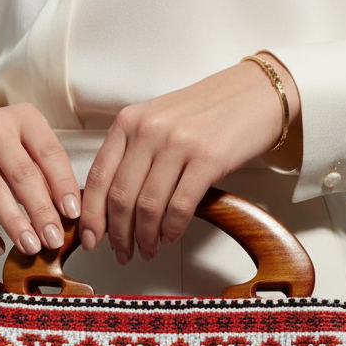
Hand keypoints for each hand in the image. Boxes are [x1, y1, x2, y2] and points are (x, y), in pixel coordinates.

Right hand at [0, 104, 81, 254]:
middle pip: (23, 174)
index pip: (50, 154)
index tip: (73, 214)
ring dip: (15, 224)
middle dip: (41, 212)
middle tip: (53, 239)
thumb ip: (45, 172)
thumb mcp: (25, 144)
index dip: (64, 186)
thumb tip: (67, 215)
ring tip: (30, 247)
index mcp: (23, 118)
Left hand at [79, 55, 299, 263]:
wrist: (256, 92)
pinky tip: (170, 237)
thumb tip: (113, 202)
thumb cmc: (209, 111)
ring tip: (148, 250)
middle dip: (117, 235)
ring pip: (148, 206)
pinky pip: (180, 206)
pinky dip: (172, 229)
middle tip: (121, 253)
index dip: (91, 216)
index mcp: (129, 121)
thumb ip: (134, 152)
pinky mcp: (208, 158)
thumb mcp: (158, 121)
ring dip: (145, 238)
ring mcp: (178, 143)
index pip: (98, 177)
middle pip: (120, 197)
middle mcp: (149, 130)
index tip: (89, 239)